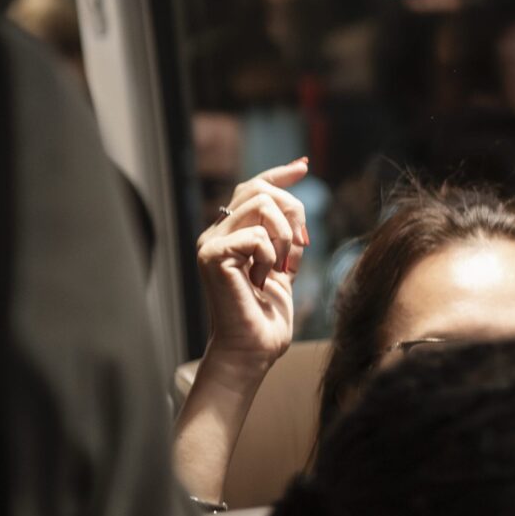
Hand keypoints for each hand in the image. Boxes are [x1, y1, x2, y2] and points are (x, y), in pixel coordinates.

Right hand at [196, 157, 310, 374]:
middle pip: (259, 189)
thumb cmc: (267, 317)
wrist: (254, 349)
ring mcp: (211, 243)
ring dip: (285, 236)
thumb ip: (287, 239)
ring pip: (261, 205)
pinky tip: (263, 280)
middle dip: (293, 211)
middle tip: (302, 245)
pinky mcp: (212, 256)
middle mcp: (217, 233)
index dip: (279, 174)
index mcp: (232, 233)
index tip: (304, 166)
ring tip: (280, 267)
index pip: (253, 188)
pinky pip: (256, 235)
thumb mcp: (284, 269)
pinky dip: (271, 256)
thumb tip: (296, 204)